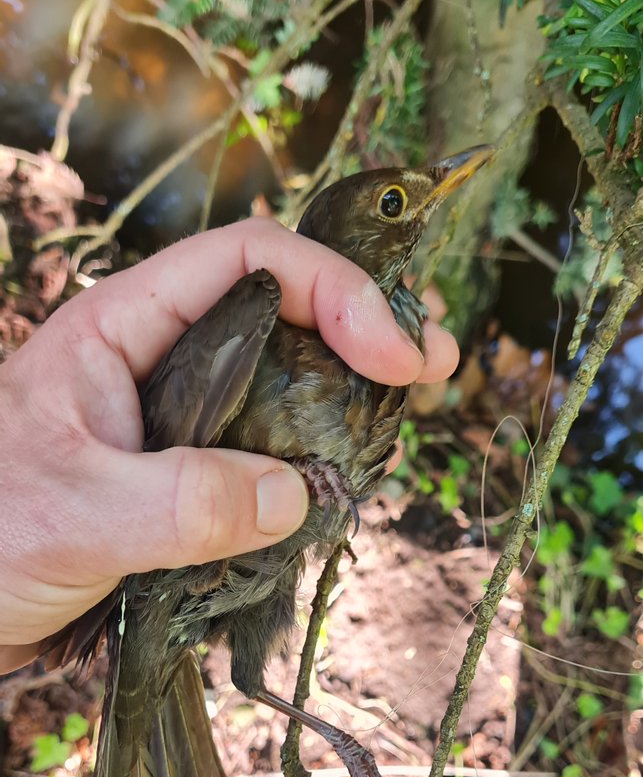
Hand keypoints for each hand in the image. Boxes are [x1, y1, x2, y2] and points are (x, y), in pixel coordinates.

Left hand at [0, 218, 458, 673]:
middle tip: (432, 368)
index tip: (392, 353)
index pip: (249, 260)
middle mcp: (161, 363)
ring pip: (282, 384)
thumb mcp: (78, 516)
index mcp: (123, 329)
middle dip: (362, 329)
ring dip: (346, 398)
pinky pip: (267, 456)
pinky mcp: (188, 481)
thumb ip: (184, 503)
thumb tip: (297, 490)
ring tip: (400, 425)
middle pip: (283, 311)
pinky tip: (347, 484)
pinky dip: (315, 464)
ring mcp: (178, 423)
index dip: (334, 288)